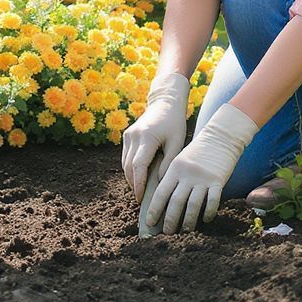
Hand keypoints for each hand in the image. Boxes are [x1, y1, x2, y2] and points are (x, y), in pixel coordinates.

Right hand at [122, 72, 189, 200]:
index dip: (138, 184)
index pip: (138, 166)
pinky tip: (139, 177)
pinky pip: (125, 157)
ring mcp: (128, 135)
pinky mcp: (127, 135)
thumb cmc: (174, 122)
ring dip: (131, 178)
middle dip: (134, 185)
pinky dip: (131, 169)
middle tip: (143, 199)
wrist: (165, 102)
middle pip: (128, 167)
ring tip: (141, 191)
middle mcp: (133, 136)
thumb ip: (168, 162)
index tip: (141, 198)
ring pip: (125, 164)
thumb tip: (159, 182)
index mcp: (146, 137)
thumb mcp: (177, 142)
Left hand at [146, 104, 257, 233]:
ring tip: (185, 231)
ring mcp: (203, 178)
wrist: (220, 136)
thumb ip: (173, 176)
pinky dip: (208, 213)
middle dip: (170, 220)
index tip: (149, 222)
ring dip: (188, 221)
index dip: (154, 209)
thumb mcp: (181, 159)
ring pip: (193, 205)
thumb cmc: (198, 151)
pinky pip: (212, 201)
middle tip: (167, 233)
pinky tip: (206, 220)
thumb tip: (163, 200)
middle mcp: (187, 174)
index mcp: (175, 168)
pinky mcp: (218, 181)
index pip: (161, 192)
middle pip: (176, 202)